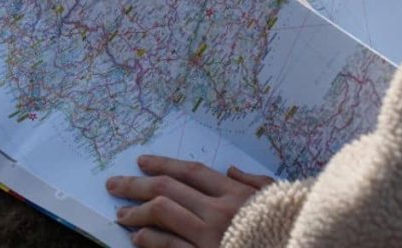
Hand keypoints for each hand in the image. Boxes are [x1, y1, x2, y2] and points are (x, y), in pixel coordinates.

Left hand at [106, 155, 273, 247]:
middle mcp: (219, 212)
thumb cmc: (287, 228)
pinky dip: (150, 240)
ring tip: (121, 214)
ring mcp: (210, 238)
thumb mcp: (276, 200)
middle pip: (168, 190)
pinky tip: (138, 237)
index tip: (141, 161)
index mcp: (235, 194)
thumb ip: (253, 183)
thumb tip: (230, 169)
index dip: (162, 164)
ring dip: (137, 212)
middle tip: (114, 185)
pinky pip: (170, 247)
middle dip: (136, 185)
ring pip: (163, 214)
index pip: (190, 173)